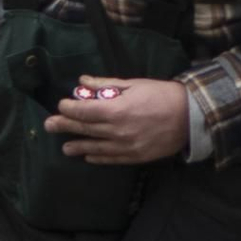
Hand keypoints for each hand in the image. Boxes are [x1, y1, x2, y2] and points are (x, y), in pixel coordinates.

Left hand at [45, 77, 190, 164]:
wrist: (190, 116)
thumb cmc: (162, 95)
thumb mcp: (134, 84)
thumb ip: (106, 85)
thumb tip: (82, 82)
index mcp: (117, 110)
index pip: (84, 111)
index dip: (69, 109)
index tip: (61, 105)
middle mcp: (118, 130)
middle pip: (86, 129)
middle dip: (65, 126)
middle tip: (49, 126)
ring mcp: (126, 146)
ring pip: (96, 147)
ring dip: (78, 146)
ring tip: (65, 148)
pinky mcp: (136, 156)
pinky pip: (112, 159)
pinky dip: (98, 158)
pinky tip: (88, 156)